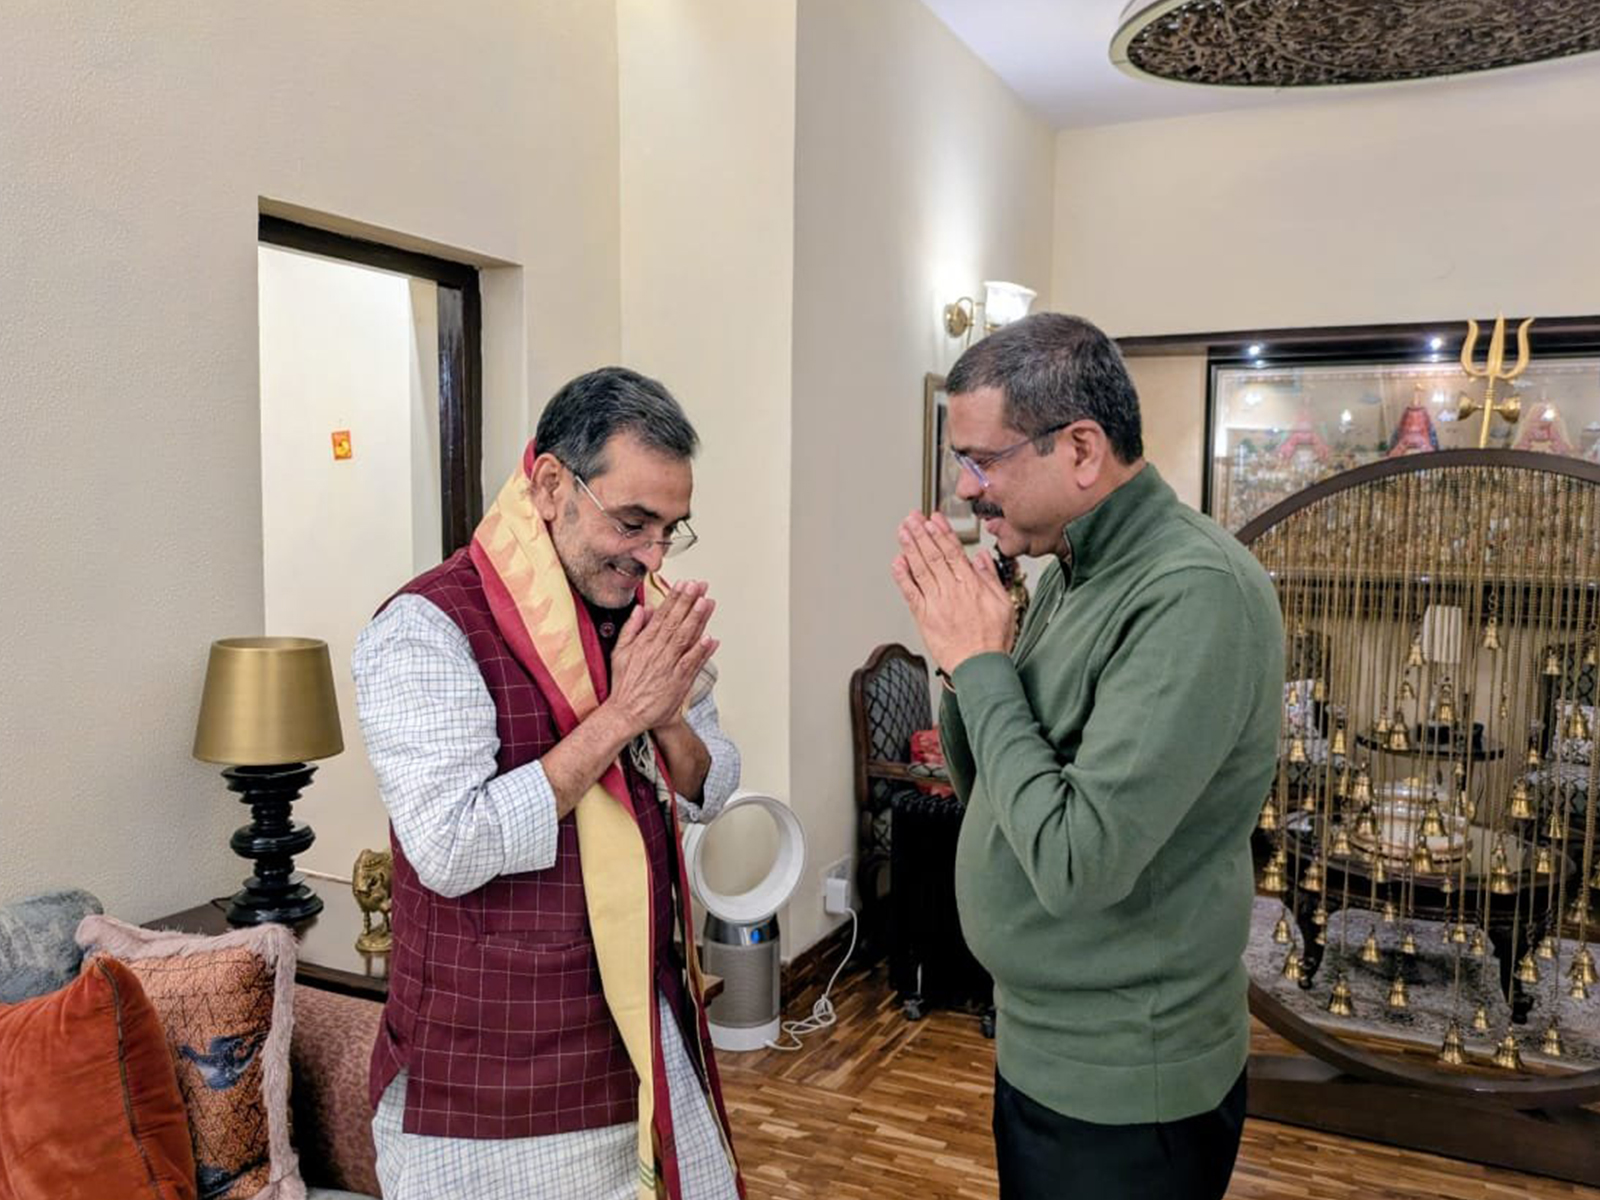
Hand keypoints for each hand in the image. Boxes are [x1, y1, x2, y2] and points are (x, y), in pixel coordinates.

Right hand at [604, 582, 719, 736]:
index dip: (675, 598)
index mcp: (643, 643)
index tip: (684, 584)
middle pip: (675, 622)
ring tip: (707, 603)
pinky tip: (710, 638)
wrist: (625, 713)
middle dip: (688, 602)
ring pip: (685, 638)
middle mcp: (656, 651)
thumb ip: (631, 628)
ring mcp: (668, 666)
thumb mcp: (620, 652)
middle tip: (699, 586)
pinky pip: (691, 663)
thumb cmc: (624, 685)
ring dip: (697, 620)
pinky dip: (700, 651)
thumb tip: (641, 609)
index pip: (662, 615)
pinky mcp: (677, 682)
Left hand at [890, 511, 1015, 674]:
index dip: (942, 533)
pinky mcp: (924, 617)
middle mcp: (952, 591)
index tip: (933, 519)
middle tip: (912, 518)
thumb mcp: (1004, 604)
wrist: (980, 667)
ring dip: (910, 547)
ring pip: (921, 569)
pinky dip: (902, 577)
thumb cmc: (993, 639)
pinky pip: (911, 593)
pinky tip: (897, 562)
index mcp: (972, 585)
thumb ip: (990, 578)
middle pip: (934, 555)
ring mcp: (936, 603)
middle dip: (922, 533)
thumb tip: (981, 558)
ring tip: (903, 531)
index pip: (954, 551)